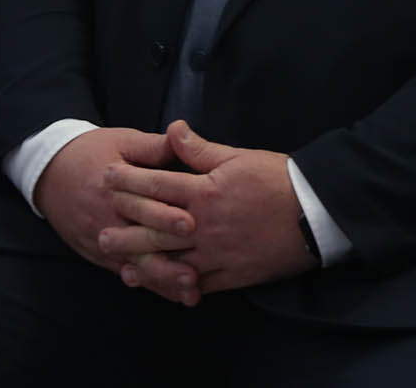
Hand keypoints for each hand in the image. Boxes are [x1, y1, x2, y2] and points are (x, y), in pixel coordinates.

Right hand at [31, 126, 187, 277]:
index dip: (166, 217)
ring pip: (135, 266)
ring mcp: (102, 241)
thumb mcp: (122, 141)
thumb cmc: (91, 153)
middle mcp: (108, 220)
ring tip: (189, 292)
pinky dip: (149, 284)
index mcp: (115, 190)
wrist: (49, 171)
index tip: (191, 224)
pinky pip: (125, 273)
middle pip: (139, 244)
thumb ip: (152, 147)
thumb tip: (183, 137)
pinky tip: (172, 294)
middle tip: (194, 273)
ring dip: (162, 281)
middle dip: (167, 260)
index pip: (142, 206)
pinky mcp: (99, 254)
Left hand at [102, 121, 317, 302]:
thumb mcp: (239, 157)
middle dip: (126, 230)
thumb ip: (201, 150)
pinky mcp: (232, 273)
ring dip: (144, 265)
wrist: (315, 213)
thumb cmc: (279, 179)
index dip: (129, 180)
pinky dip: (177, 286)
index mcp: (205, 191)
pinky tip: (164, 286)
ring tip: (121, 267)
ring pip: (171, 261)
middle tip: (100, 233)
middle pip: (155, 229)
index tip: (106, 178)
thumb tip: (173, 129)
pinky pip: (198, 283)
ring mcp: (216, 253)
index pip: (157, 185)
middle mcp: (204, 225)